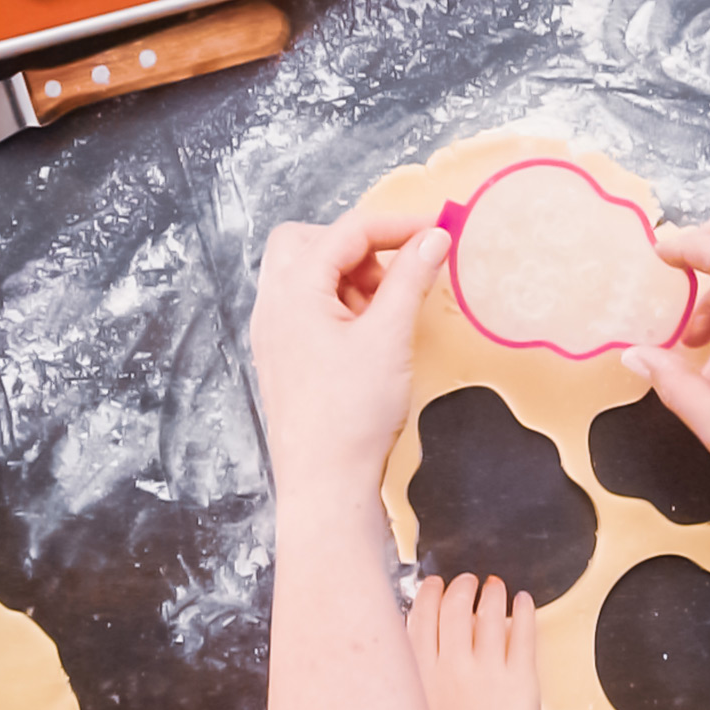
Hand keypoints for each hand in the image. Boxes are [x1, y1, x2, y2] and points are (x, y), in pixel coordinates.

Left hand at [250, 212, 449, 508]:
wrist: (325, 484)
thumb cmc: (350, 416)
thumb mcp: (390, 336)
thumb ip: (411, 278)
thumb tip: (432, 238)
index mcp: (293, 291)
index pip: (345, 231)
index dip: (396, 224)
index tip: (436, 229)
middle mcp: (273, 306)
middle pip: (309, 242)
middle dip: (358, 247)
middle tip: (395, 275)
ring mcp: (274, 332)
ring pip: (307, 275)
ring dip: (350, 277)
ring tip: (386, 314)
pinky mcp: (284, 356)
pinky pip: (308, 308)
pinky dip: (340, 305)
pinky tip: (371, 336)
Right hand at [408, 575, 543, 709]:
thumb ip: (410, 685)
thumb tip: (408, 655)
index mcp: (421, 677)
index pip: (421, 617)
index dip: (429, 595)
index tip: (434, 585)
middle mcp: (452, 666)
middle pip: (455, 608)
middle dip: (461, 587)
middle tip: (467, 581)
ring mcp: (488, 670)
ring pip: (489, 614)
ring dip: (491, 593)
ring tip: (494, 586)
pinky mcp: (522, 679)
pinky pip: (523, 633)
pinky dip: (524, 612)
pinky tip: (523, 601)